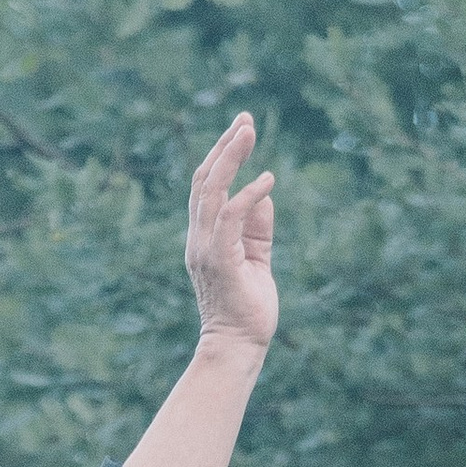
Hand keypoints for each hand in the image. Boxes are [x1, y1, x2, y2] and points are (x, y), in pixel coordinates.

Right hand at [184, 113, 276, 356]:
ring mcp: (206, 248)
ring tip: (249, 132)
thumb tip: (264, 195)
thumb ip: (258, 230)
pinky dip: (248, 195)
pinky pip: (231, 218)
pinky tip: (267, 179)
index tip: (241, 130)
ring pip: (212, 191)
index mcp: (203, 237)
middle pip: (205, 180)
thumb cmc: (247, 309)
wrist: (238, 347)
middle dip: (224, 146)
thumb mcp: (256, 260)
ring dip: (230, 158)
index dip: (221, 155)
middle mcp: (199, 238)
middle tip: (245, 119)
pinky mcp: (220, 260)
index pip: (207, 187)